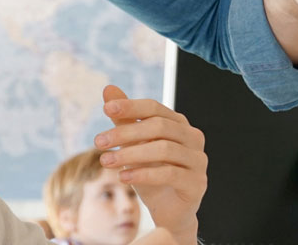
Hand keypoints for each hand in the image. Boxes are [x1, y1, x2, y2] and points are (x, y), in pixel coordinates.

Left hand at [95, 85, 204, 244]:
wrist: (168, 210)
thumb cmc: (151, 173)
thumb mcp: (134, 145)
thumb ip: (125, 119)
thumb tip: (108, 88)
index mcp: (179, 124)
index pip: (155, 108)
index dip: (131, 106)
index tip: (106, 109)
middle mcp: (193, 138)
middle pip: (159, 127)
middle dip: (125, 133)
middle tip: (98, 142)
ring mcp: (199, 160)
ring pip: (164, 150)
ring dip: (130, 154)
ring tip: (105, 161)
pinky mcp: (197, 183)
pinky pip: (170, 174)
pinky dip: (143, 174)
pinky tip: (123, 177)